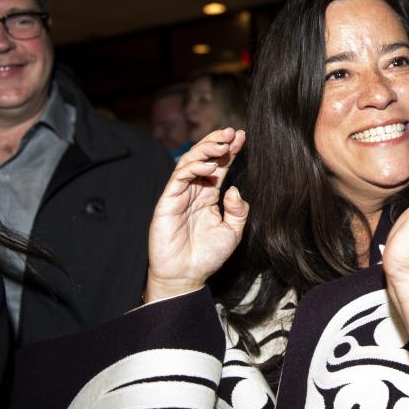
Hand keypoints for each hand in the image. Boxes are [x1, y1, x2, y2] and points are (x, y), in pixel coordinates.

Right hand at [145, 127, 247, 302]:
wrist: (186, 276)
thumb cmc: (207, 256)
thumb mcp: (232, 232)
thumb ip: (239, 211)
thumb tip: (235, 189)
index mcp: (208, 195)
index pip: (219, 166)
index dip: (229, 150)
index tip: (241, 136)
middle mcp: (194, 191)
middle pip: (203, 158)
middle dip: (216, 142)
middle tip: (231, 132)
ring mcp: (179, 195)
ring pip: (189, 162)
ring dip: (205, 150)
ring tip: (222, 144)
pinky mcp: (167, 202)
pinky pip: (178, 178)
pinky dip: (193, 169)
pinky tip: (209, 167)